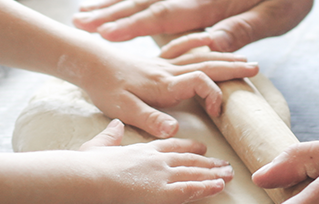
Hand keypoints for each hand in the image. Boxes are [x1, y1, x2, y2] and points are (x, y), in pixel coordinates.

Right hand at [73, 0, 318, 57]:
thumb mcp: (276, 16)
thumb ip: (242, 30)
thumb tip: (211, 46)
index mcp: (211, 0)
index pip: (164, 15)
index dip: (132, 25)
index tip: (102, 34)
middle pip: (144, 1)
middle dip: (109, 13)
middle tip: (77, 24)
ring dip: (112, 1)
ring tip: (84, 11)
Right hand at [76, 119, 233, 203]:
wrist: (89, 177)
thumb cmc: (89, 165)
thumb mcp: (97, 145)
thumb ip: (110, 136)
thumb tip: (115, 125)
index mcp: (143, 150)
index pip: (171, 146)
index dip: (188, 146)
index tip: (201, 147)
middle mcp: (157, 160)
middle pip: (189, 159)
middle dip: (208, 162)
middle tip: (223, 163)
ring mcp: (163, 175)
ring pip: (194, 173)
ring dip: (213, 174)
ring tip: (228, 174)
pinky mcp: (164, 193)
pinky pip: (191, 189)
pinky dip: (207, 187)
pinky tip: (220, 186)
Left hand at [79, 50, 259, 137]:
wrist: (87, 61)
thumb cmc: (104, 87)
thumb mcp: (123, 109)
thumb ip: (149, 119)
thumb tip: (174, 130)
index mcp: (163, 83)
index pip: (199, 81)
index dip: (213, 94)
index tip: (218, 112)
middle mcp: (167, 70)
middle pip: (207, 64)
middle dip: (232, 68)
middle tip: (255, 69)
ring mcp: (163, 62)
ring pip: (200, 56)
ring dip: (223, 56)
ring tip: (244, 58)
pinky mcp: (156, 59)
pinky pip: (184, 47)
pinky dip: (200, 43)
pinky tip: (209, 40)